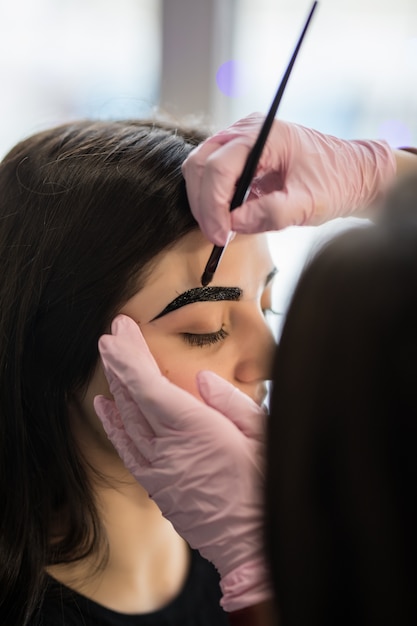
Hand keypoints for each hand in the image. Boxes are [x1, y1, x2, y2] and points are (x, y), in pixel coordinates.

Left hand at [94, 315, 271, 611]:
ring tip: (110, 360)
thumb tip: (200, 378)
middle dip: (120, 361)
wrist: (255, 545)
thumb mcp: (262, 434)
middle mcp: (167, 449)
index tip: (118, 330)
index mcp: (195, 429)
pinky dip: (113, 425)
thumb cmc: (267, 486)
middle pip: (132, 397)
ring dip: (115, 387)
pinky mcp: (157, 488)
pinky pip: (126, 450)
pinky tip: (105, 406)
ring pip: (125, 422)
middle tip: (111, 334)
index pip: (148, 385)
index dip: (129, 356)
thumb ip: (229, 402)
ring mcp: (157, 471)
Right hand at [182, 112, 395, 245]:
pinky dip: (214, 199)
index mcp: (264, 134)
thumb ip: (270, 213)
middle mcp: (247, 131)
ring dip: (205, 202)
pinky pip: (213, 175)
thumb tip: (233, 223)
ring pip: (201, 168)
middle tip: (218, 236)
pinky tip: (230, 218)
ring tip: (223, 229)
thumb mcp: (307, 204)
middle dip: (203, 204)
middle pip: (200, 164)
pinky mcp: (241, 156)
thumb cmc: (336, 181)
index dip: (213, 206)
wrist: (354, 174)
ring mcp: (241, 141)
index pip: (219, 168)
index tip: (221, 235)